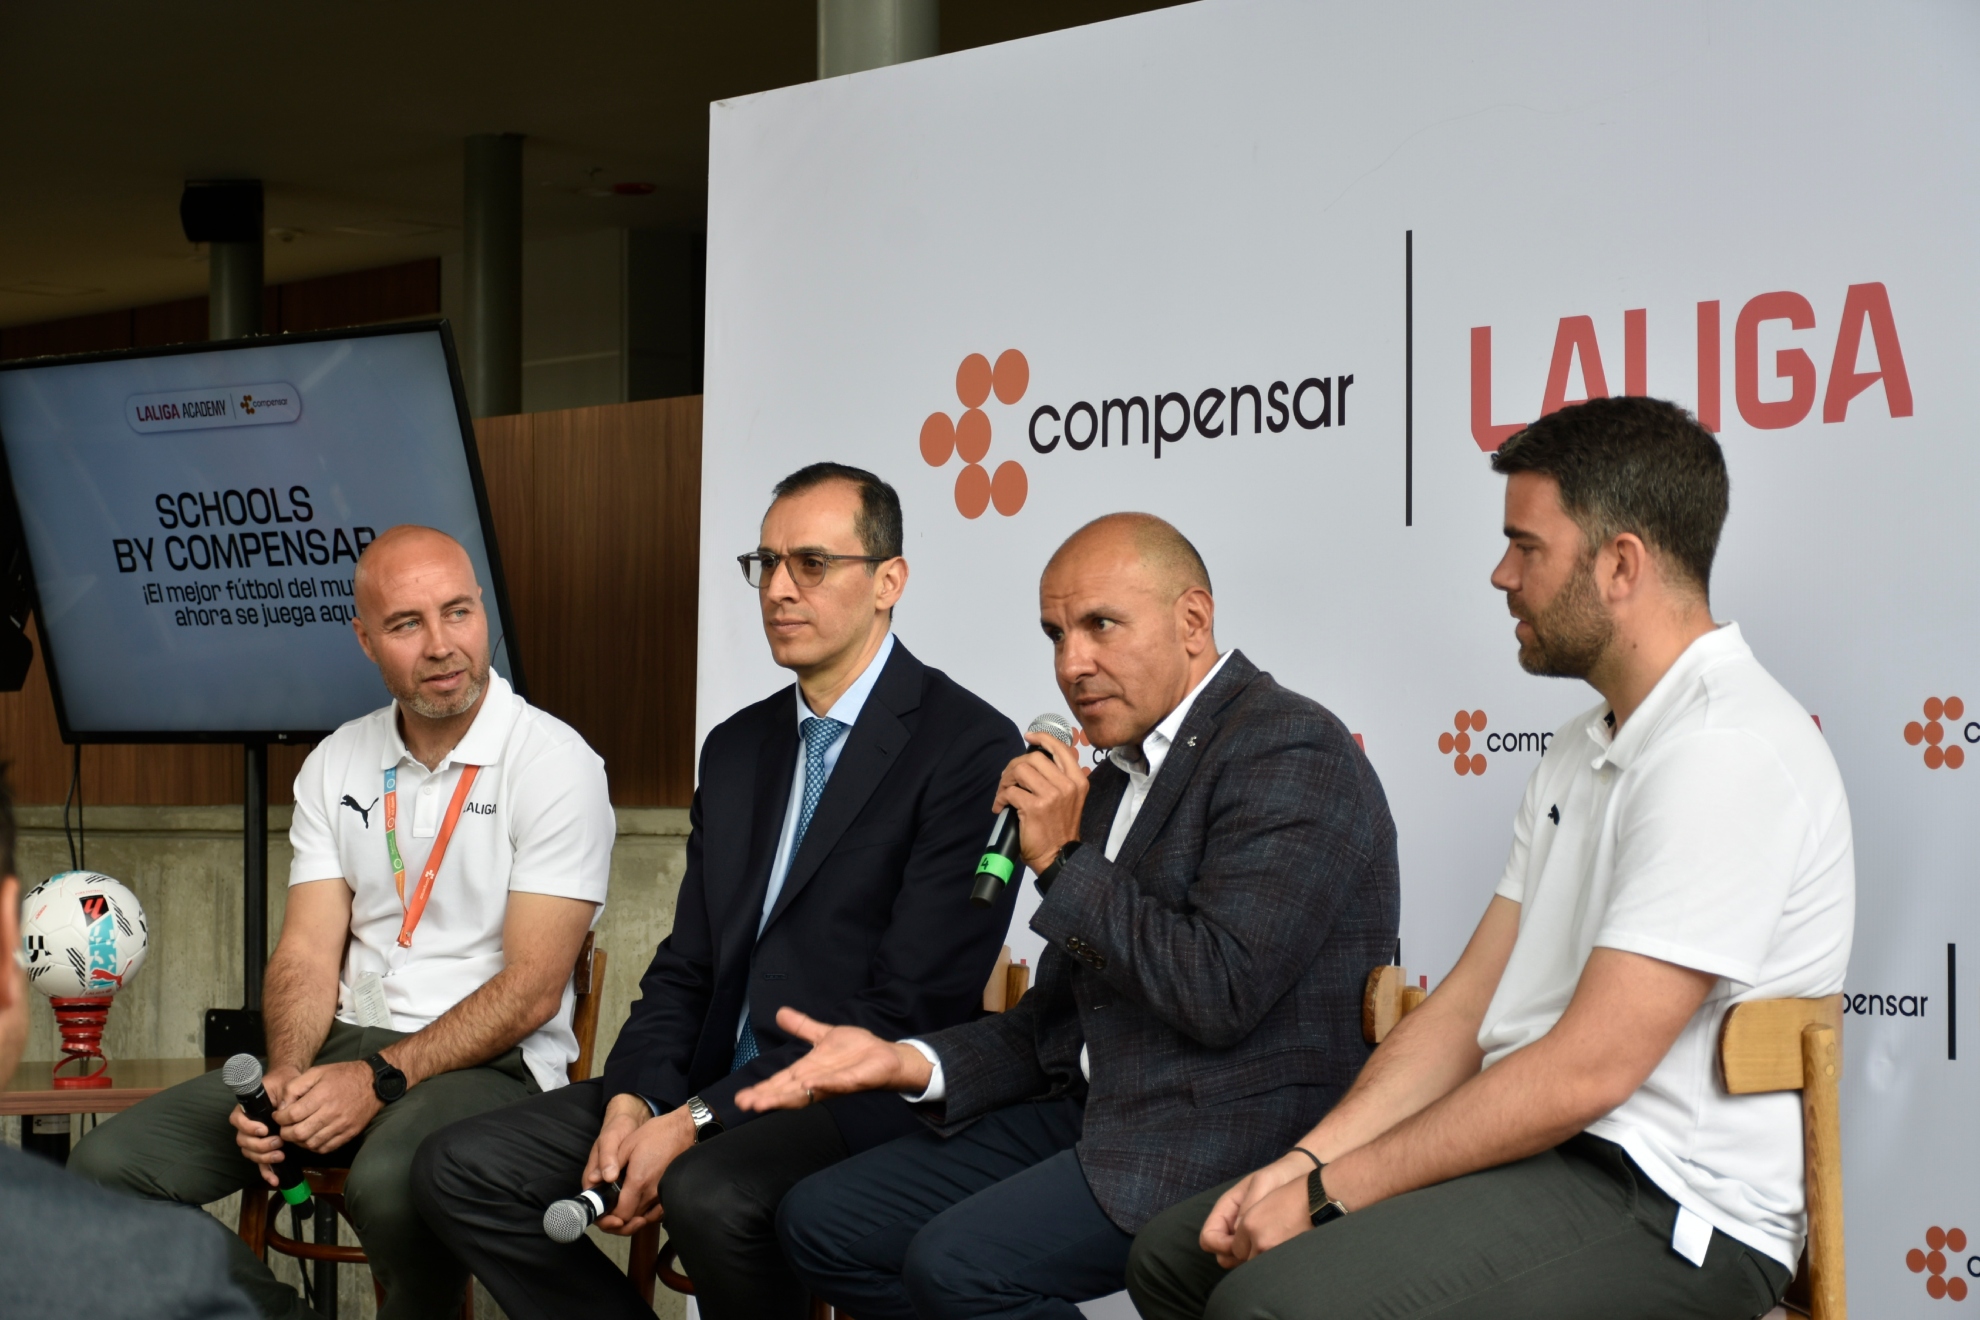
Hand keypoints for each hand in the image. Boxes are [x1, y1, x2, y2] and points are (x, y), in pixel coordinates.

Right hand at [231, 1064, 301, 1187]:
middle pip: (243, 1141)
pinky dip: (266, 1172)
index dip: (248, 1127)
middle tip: (278, 1142)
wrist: (290, 1085)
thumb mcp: (284, 1083)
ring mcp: (254, 1137)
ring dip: (263, 1158)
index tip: (264, 1129)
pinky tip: (276, 1179)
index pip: (237, 1120)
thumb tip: (284, 1110)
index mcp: (247, 1108)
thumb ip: (282, 1095)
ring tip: (281, 1155)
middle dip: (260, 1145)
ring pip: (249, 1153)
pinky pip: (260, 1163)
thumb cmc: (284, 1083)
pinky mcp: (264, 1147)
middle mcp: (247, 1124)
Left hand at [273, 1060, 381, 1153]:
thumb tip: (282, 1106)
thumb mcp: (316, 1072)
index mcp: (322, 1095)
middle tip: (284, 1127)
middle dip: (285, 1132)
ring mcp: (341, 1126)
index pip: (292, 1115)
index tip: (278, 1115)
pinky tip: (311, 1137)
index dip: (280, 1118)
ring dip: (298, 1141)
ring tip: (297, 1132)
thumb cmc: (343, 1075)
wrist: (373, 1083)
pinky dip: (313, 1146)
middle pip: (299, 1133)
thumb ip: (295, 1087)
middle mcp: (331, 1113)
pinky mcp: (348, 1134)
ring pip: (310, 1144)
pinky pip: (325, 1148)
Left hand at [586, 1098, 691, 1235]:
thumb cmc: (656, 1134)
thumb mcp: (627, 1144)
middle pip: (630, 1221)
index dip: (609, 1219)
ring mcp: (662, 1195)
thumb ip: (610, 1164)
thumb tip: (594, 1180)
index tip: (603, 1211)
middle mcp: (651, 1193)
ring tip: (620, 1207)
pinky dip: (645, 1214)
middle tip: (608, 1210)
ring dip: (630, 1218)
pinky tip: (638, 1206)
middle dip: (617, 1220)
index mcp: (638, 1182)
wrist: (683, 1131)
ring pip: (642, 1218)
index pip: (621, 1215)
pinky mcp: (668, 1192)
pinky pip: (656, 1213)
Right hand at [733, 1008, 932, 1111]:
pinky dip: (822, 1084)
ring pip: (805, 1093)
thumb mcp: (824, 1034)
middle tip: (746, 1104)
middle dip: (767, 1098)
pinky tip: (808, 1083)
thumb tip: (781, 1013)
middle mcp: (817, 1080)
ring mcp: (834, 1083)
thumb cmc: (856, 1051)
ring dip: (785, 1097)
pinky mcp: (852, 1082)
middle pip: (787, 1092)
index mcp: (808, 1070)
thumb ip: (802, 1026)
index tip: (741, 1098)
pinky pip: (835, 1084)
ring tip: (764, 1102)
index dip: (762, 1089)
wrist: (886, 1056)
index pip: (780, 1081)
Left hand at [991, 733, 1090, 875]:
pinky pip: (1010, 791)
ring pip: (1019, 770)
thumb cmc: (1060, 830)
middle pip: (1033, 758)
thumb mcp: (1071, 800)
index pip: (1060, 749)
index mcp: (1078, 781)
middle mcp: (1067, 785)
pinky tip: (1001, 807)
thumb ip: (1059, 779)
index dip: (1043, 738)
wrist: (1059, 856)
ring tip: (1004, 793)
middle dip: (1015, 766)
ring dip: (1006, 781)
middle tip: (1008, 779)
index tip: (1030, 736)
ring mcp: (1051, 796)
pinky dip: (1001, 798)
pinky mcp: (1034, 807)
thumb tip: (1037, 761)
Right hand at [1200, 1153, 1310, 1265]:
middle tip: (1258, 1251)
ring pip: (1236, 1261)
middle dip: (1235, 1258)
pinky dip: (1260, 1261)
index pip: (1209, 1237)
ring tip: (1269, 1252)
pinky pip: (1253, 1260)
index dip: (1221, 1246)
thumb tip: (1239, 1229)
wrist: (1305, 1180)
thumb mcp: (1264, 1182)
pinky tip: (1276, 1253)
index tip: (1242, 1245)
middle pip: (1221, 1254)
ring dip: (1248, 1262)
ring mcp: (1247, 1235)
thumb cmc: (1282, 1175)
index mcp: (1227, 1208)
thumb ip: (1250, 1203)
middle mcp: (1233, 1224)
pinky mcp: (1262, 1243)